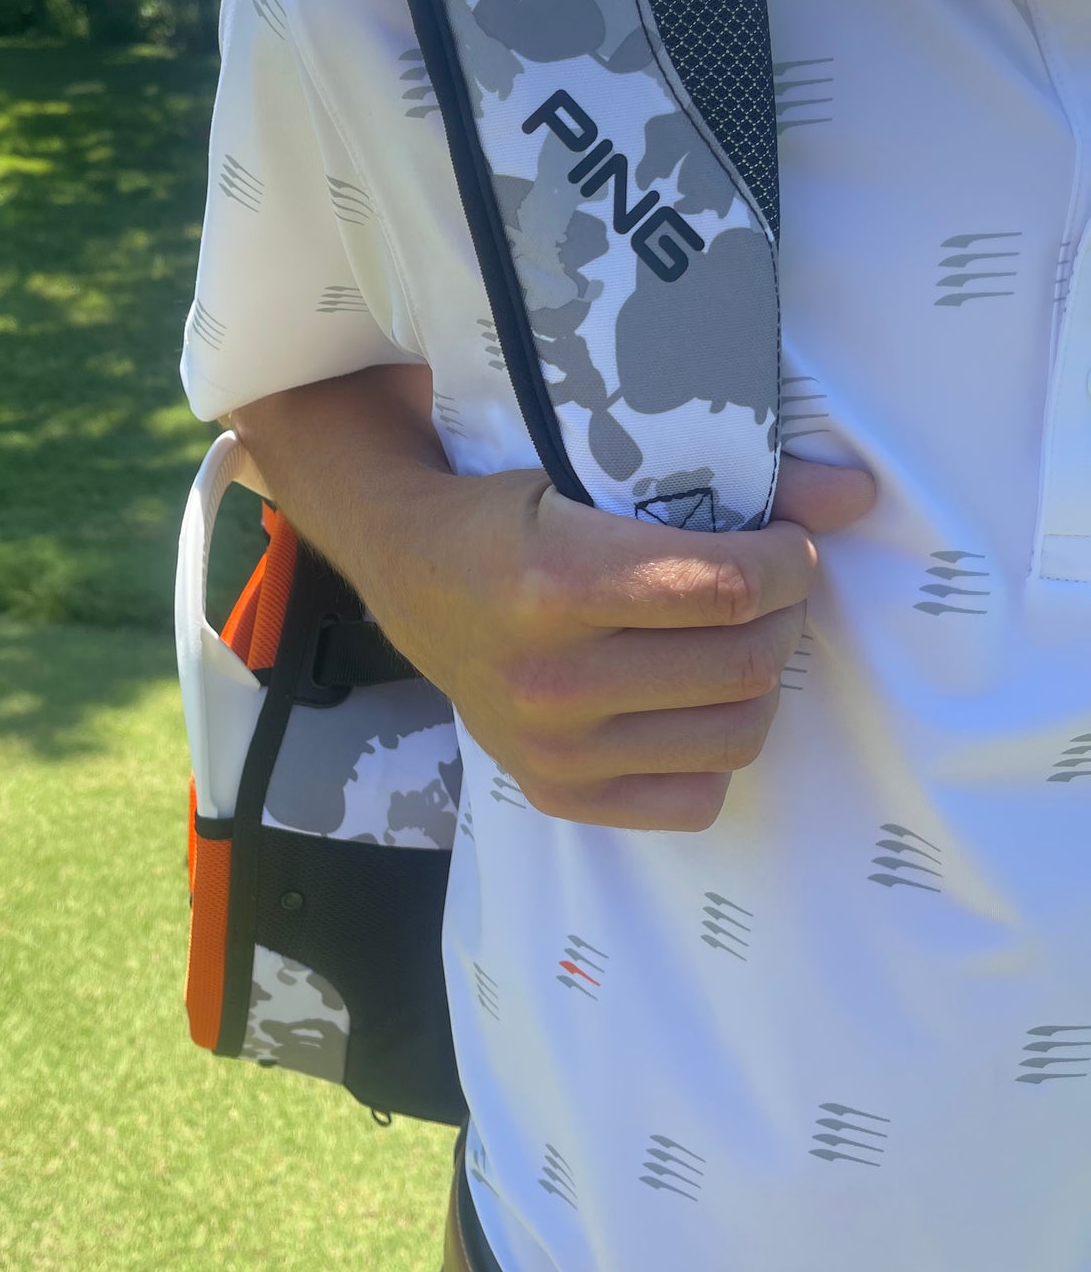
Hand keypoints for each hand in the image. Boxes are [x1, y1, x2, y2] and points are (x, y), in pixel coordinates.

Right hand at [372, 455, 876, 831]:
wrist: (415, 580)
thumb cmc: (515, 515)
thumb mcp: (599, 474)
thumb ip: (731, 481)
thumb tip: (856, 496)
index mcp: (557, 583)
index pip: (728, 590)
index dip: (786, 562)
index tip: (783, 545)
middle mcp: (552, 678)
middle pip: (742, 665)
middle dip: (785, 617)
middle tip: (770, 590)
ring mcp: (554, 748)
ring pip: (736, 735)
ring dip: (762, 681)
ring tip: (739, 641)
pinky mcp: (559, 793)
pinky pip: (696, 797)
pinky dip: (716, 747)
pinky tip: (693, 700)